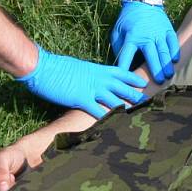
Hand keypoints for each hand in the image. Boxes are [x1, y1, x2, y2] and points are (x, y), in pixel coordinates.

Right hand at [17, 46, 146, 118]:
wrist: (43, 67)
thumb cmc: (56, 66)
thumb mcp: (77, 67)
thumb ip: (87, 74)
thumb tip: (91, 79)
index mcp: (96, 69)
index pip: (120, 72)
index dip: (132, 78)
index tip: (143, 82)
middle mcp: (97, 78)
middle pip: (122, 87)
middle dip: (135, 95)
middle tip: (148, 102)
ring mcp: (91, 89)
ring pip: (114, 99)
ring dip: (126, 108)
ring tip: (138, 115)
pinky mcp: (81, 99)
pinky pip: (98, 111)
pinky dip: (107, 118)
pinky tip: (115, 125)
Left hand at [111, 0, 178, 81]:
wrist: (142, 0)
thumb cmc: (128, 18)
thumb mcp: (117, 29)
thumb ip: (117, 45)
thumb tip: (120, 60)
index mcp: (132, 37)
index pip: (127, 56)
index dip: (125, 68)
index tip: (126, 79)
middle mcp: (147, 36)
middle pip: (151, 56)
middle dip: (155, 70)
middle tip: (158, 83)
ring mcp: (159, 33)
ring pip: (164, 51)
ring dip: (166, 65)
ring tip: (169, 76)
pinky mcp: (167, 29)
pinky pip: (173, 42)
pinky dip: (174, 52)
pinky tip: (176, 61)